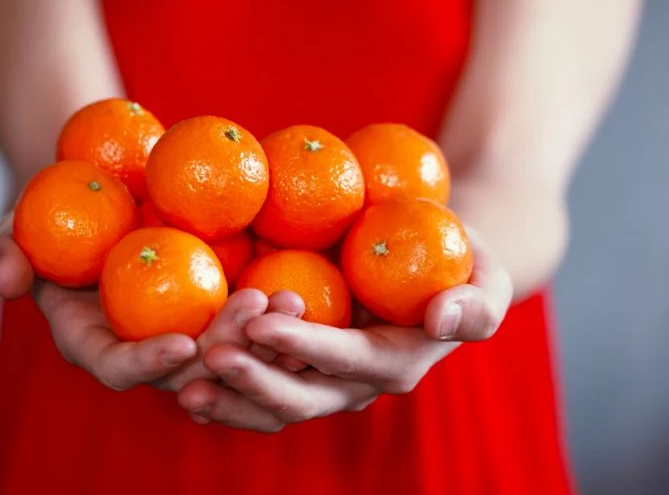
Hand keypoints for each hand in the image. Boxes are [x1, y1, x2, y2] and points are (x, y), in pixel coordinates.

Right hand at [0, 212, 288, 391]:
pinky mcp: (216, 308)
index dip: (147, 364)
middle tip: (255, 309)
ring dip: (263, 336)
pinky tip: (303, 289)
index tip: (181, 343)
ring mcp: (186, 329)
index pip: (119, 369)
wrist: (102, 190)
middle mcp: (145, 346)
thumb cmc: (54, 211)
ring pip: (229, 352)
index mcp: (97, 342)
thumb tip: (3, 280)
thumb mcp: (19, 224)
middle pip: (189, 369)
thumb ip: (7, 252)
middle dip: (224, 348)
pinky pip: (250, 321)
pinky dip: (275, 313)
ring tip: (293, 300)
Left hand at [175, 228, 512, 431]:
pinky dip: (223, 391)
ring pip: (272, 405)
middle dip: (256, 382)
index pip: (349, 360)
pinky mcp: (296, 370)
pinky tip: (182, 380)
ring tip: (184, 383)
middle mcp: (355, 385)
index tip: (264, 320)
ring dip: (229, 398)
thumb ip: (475, 303)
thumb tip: (442, 318)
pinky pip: (257, 390)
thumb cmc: (459, 264)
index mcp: (395, 363)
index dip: (308, 346)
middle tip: (211, 355)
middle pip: (302, 397)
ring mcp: (322, 382)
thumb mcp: (486, 278)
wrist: (429, 267)